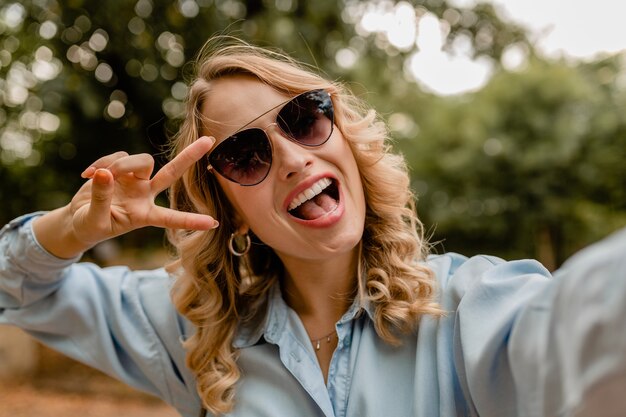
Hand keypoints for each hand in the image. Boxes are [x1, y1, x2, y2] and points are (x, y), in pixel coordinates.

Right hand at [34, 136, 217, 257]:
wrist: (77, 220)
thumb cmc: (89, 227)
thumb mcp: (93, 220)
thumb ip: (100, 198)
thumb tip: (105, 172)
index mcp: (144, 215)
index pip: (171, 218)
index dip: (190, 221)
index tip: (213, 223)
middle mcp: (145, 195)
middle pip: (171, 172)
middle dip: (189, 156)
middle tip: (209, 141)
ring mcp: (135, 181)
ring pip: (141, 161)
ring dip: (120, 165)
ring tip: (96, 175)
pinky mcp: (120, 169)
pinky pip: (118, 156)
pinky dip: (102, 162)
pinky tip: (87, 174)